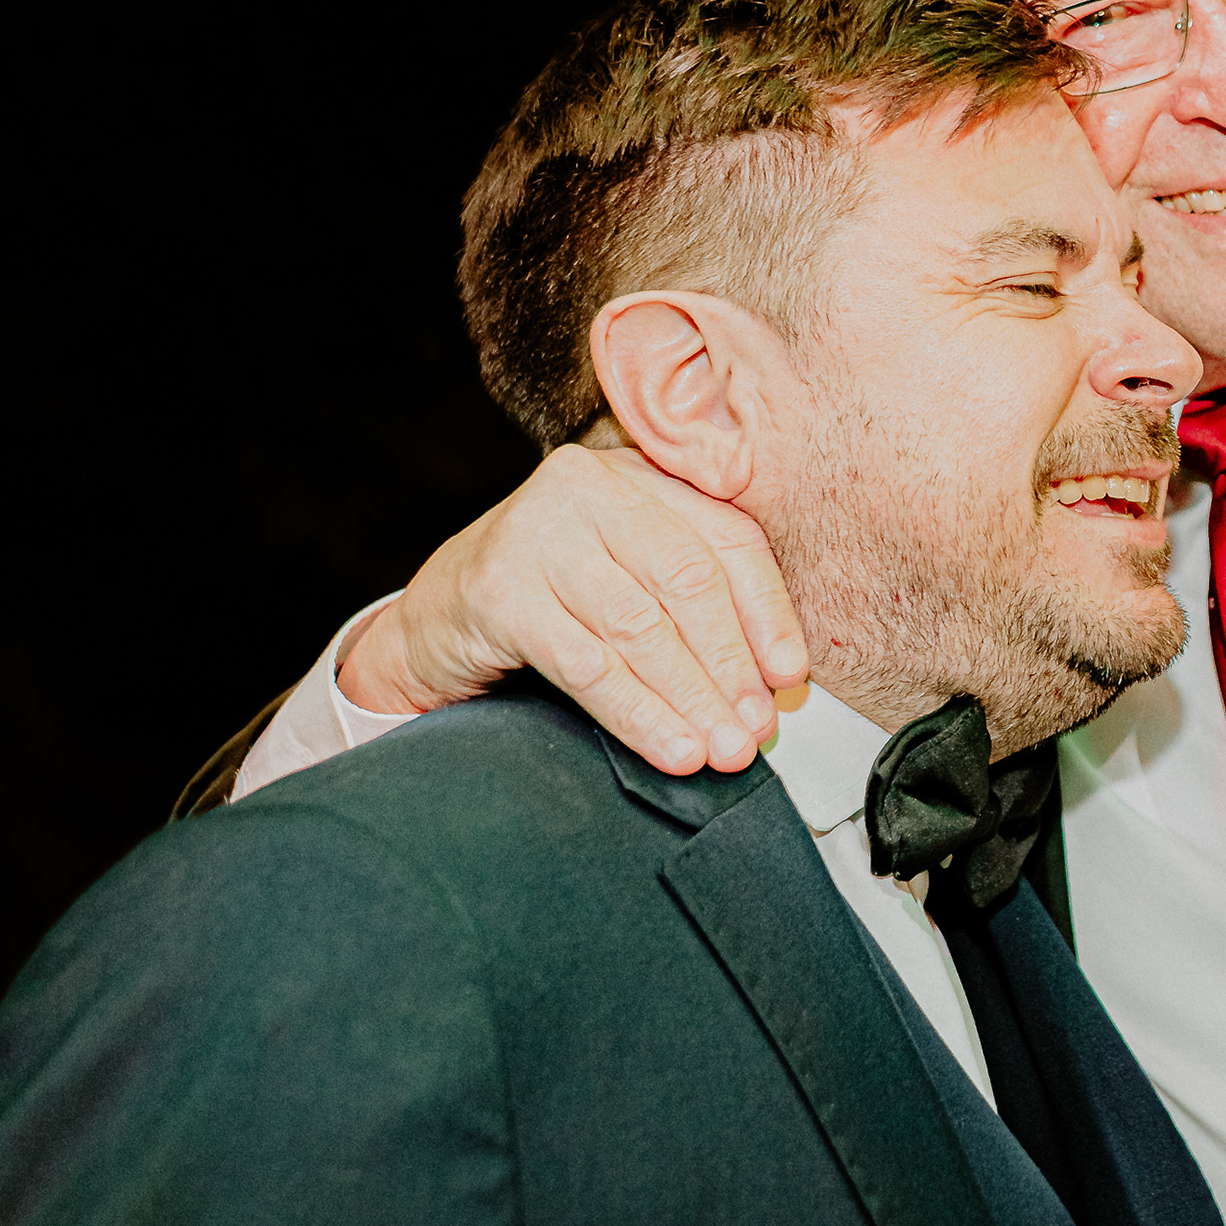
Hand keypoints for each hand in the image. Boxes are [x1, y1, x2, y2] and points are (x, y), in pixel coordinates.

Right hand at [340, 443, 806, 771]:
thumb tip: (780, 682)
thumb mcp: (629, 579)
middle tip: (756, 731)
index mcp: (637, 475)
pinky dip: (638, 714)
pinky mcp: (498, 590)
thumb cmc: (552, 601)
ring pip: (640, 627)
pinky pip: (588, 664)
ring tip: (722, 750)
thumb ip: (694, 606)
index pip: (727, 538)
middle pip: (688, 581)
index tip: (789, 677)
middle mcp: (588, 486)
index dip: (768, 612)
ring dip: (691, 698)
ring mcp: (536, 533)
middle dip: (730, 666)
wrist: (436, 622)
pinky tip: (670, 749)